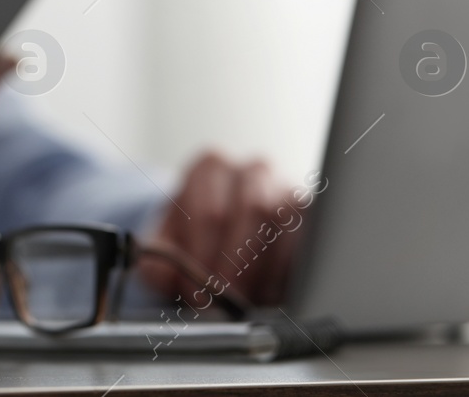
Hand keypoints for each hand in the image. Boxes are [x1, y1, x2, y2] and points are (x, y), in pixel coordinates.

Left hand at [135, 151, 299, 306]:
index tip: (198, 289)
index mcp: (210, 167)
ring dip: (265, 268)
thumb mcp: (166, 245)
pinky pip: (309, 238)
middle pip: (252, 212)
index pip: (210, 210)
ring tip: (248, 300)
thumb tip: (163, 272)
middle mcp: (252, 170)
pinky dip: (289, 270)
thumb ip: (156, 259)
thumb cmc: (192, 235)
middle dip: (237, 264)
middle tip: (226, 300)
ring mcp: (287, 188)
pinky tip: (273, 293)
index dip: (204, 256)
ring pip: (284, 223)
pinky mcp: (312, 214)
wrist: (220, 233)